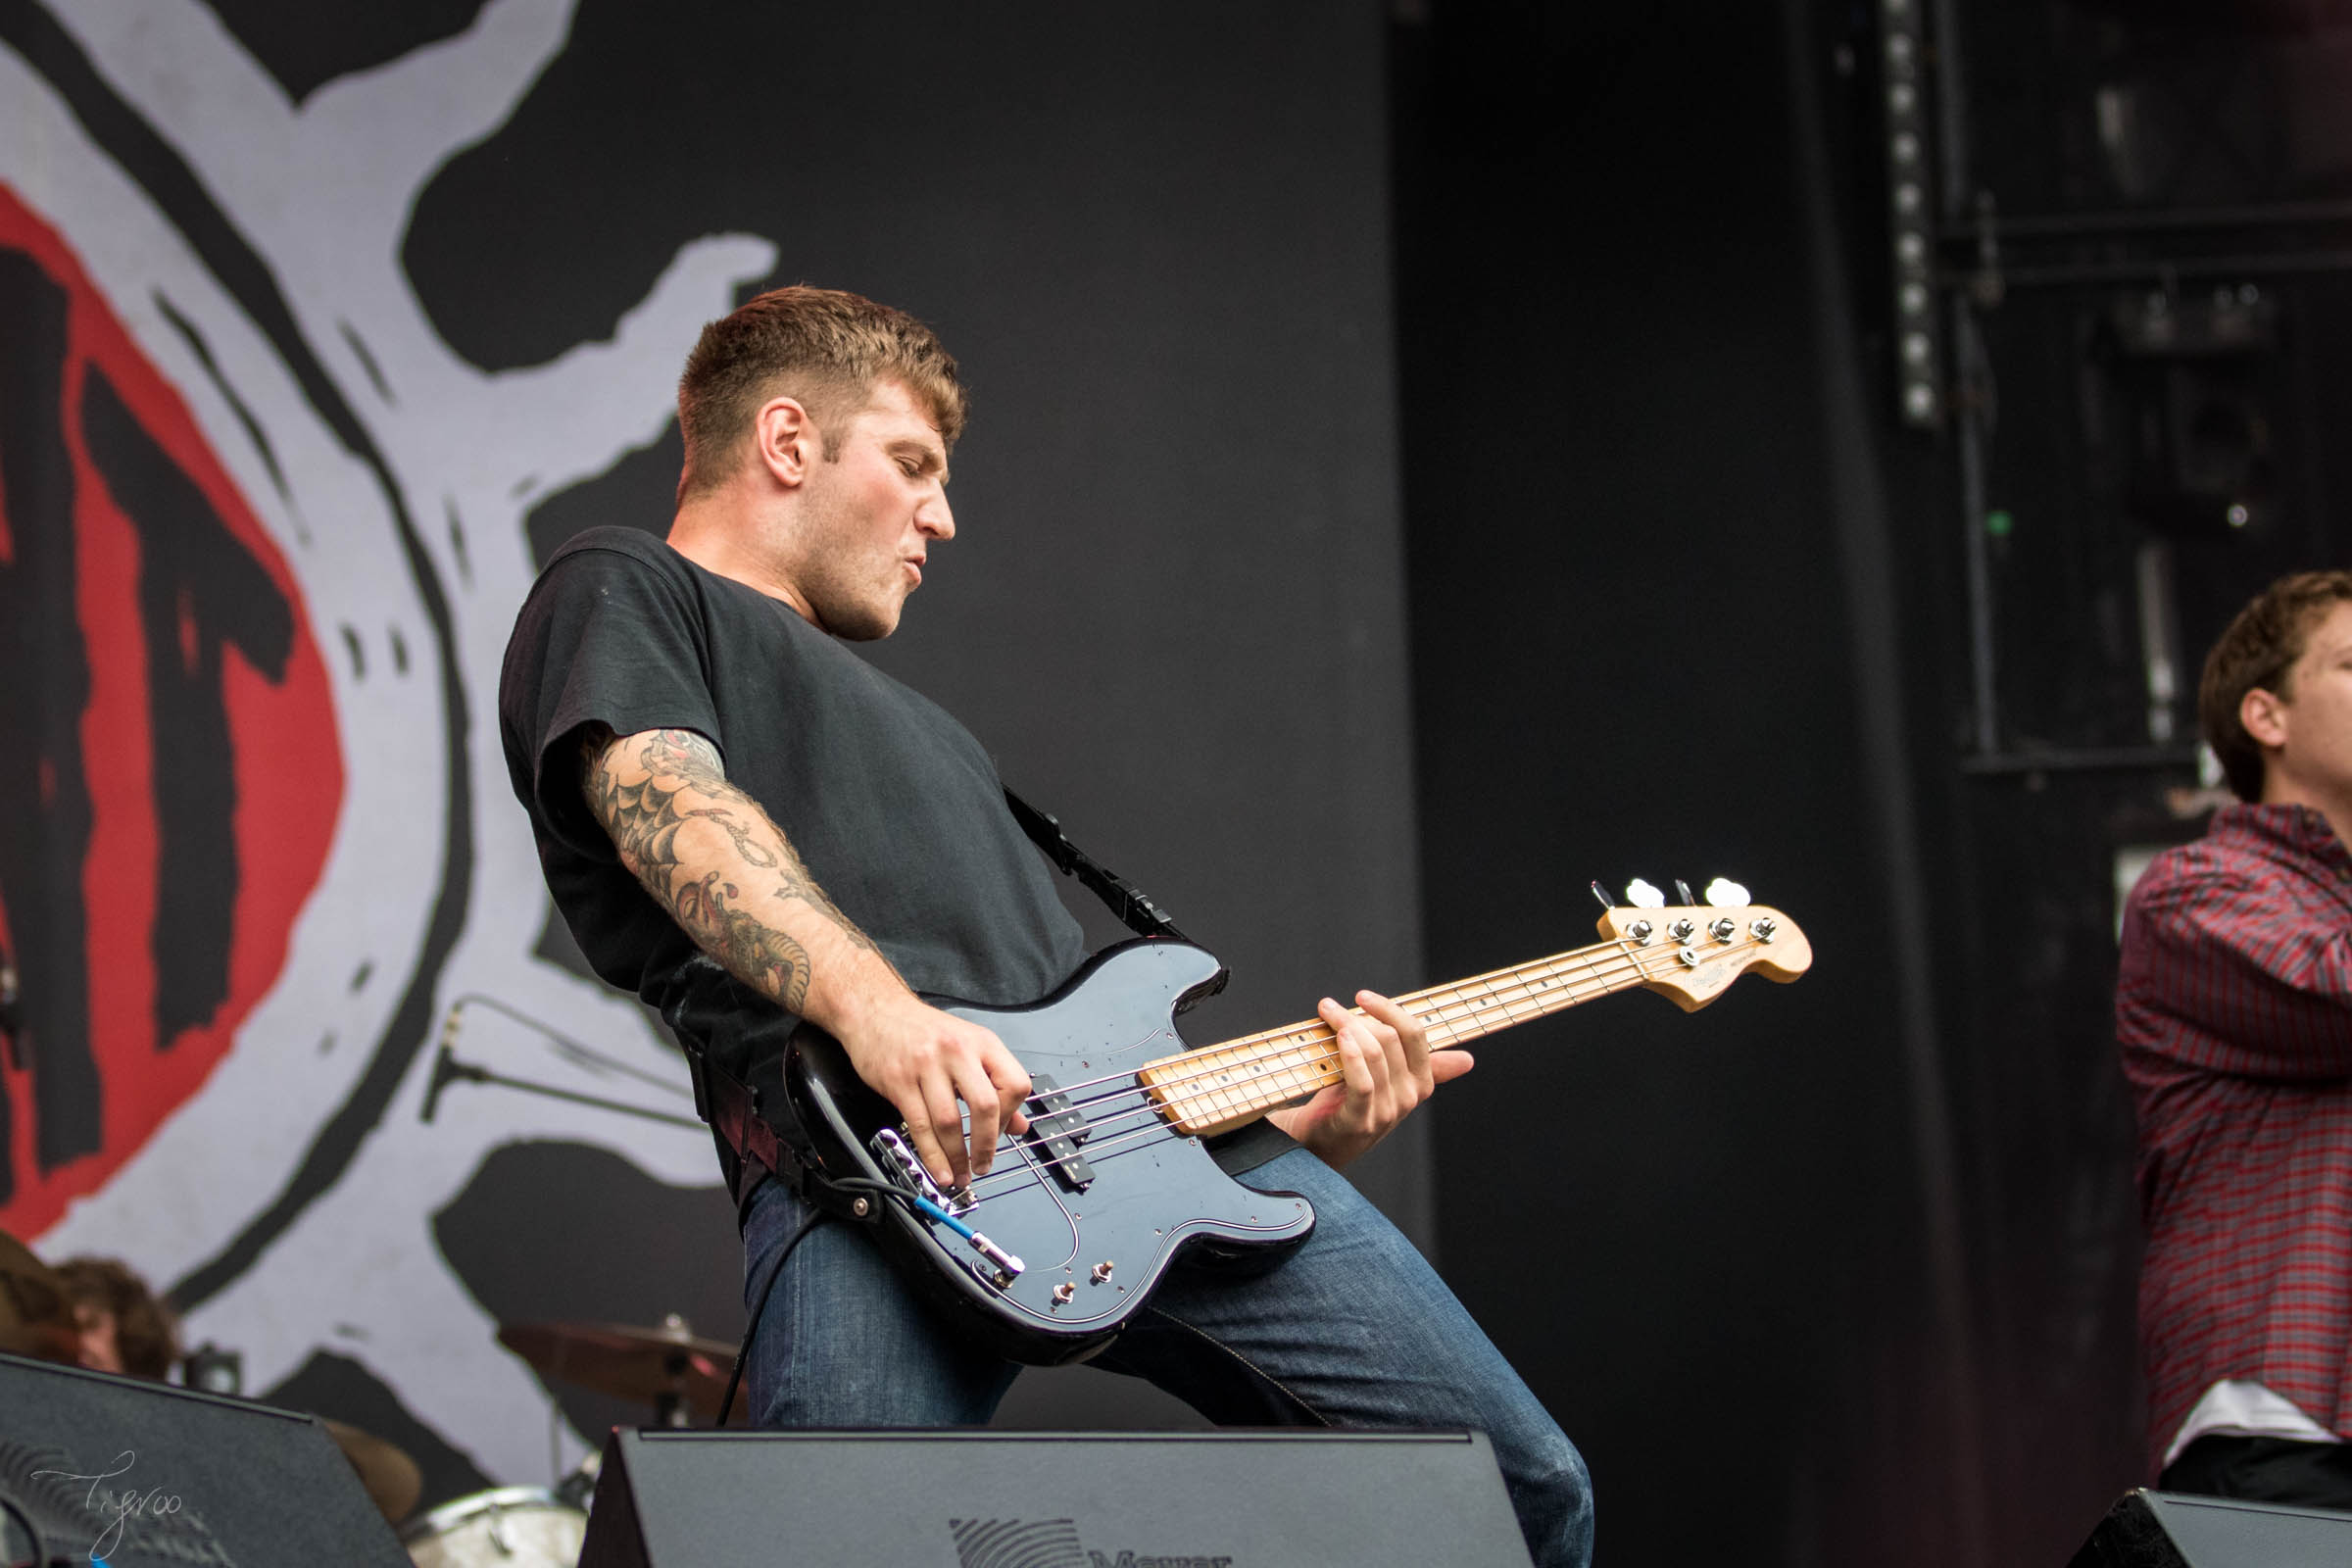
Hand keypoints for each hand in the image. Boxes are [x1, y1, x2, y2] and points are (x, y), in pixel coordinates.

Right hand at [839, 994, 1032, 1191]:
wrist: (875, 1010)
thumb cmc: (923, 1029)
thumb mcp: (969, 1046)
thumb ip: (996, 1084)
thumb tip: (1018, 1125)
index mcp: (982, 1043)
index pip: (1014, 1085)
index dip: (1011, 1115)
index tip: (1002, 1132)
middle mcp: (957, 1052)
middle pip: (985, 1106)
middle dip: (987, 1145)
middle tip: (984, 1165)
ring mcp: (927, 1066)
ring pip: (950, 1122)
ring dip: (956, 1157)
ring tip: (959, 1175)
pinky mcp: (899, 1082)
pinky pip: (920, 1127)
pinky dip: (932, 1156)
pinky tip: (939, 1169)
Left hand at [1266, 990, 1473, 1167]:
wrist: (1320, 1145)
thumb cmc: (1350, 1105)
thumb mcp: (1389, 1083)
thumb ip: (1420, 1065)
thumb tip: (1467, 1061)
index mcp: (1421, 1083)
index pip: (1416, 1034)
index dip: (1389, 1009)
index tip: (1363, 997)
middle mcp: (1409, 1097)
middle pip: (1390, 1038)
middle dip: (1357, 1016)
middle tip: (1329, 1007)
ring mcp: (1387, 1111)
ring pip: (1374, 1053)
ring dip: (1345, 1027)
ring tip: (1327, 1016)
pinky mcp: (1360, 1122)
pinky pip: (1362, 1081)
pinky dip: (1350, 1054)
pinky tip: (1337, 1038)